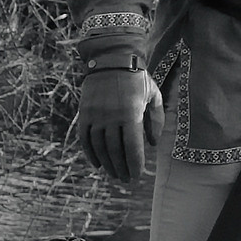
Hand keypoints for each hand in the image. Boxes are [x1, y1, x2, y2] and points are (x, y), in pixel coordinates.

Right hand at [72, 68, 163, 182]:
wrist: (112, 60)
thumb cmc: (138, 79)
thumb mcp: (153, 95)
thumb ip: (156, 119)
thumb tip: (153, 144)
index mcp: (131, 113)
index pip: (132, 146)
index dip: (135, 163)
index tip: (137, 175)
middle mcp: (111, 117)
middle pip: (115, 151)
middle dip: (121, 168)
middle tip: (126, 179)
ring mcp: (95, 116)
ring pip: (100, 148)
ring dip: (107, 164)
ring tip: (115, 174)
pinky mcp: (84, 114)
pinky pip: (85, 140)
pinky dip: (91, 154)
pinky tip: (98, 164)